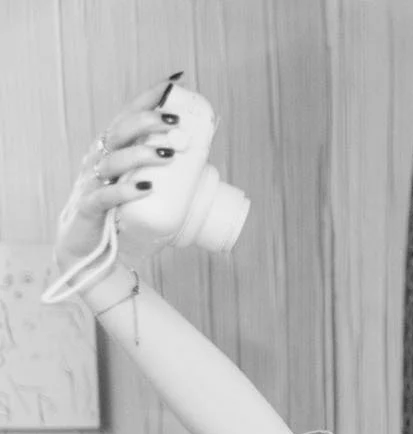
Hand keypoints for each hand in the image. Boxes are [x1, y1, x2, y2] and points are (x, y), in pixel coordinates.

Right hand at [57, 81, 181, 272]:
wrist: (89, 254)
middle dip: (147, 123)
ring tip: (169, 155)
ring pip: (112, 161)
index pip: (128, 116)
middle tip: (176, 125)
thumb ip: (166, 176)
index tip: (174, 83)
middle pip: (118, 132)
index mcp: (112, 150)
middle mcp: (98, 161)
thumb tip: (206, 165)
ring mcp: (90, 183)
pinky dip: (125, 191)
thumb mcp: (143, 188)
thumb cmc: (121, 216)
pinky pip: (104, 197)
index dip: (148, 98)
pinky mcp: (88, 209)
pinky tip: (145, 187)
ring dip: (142, 154)